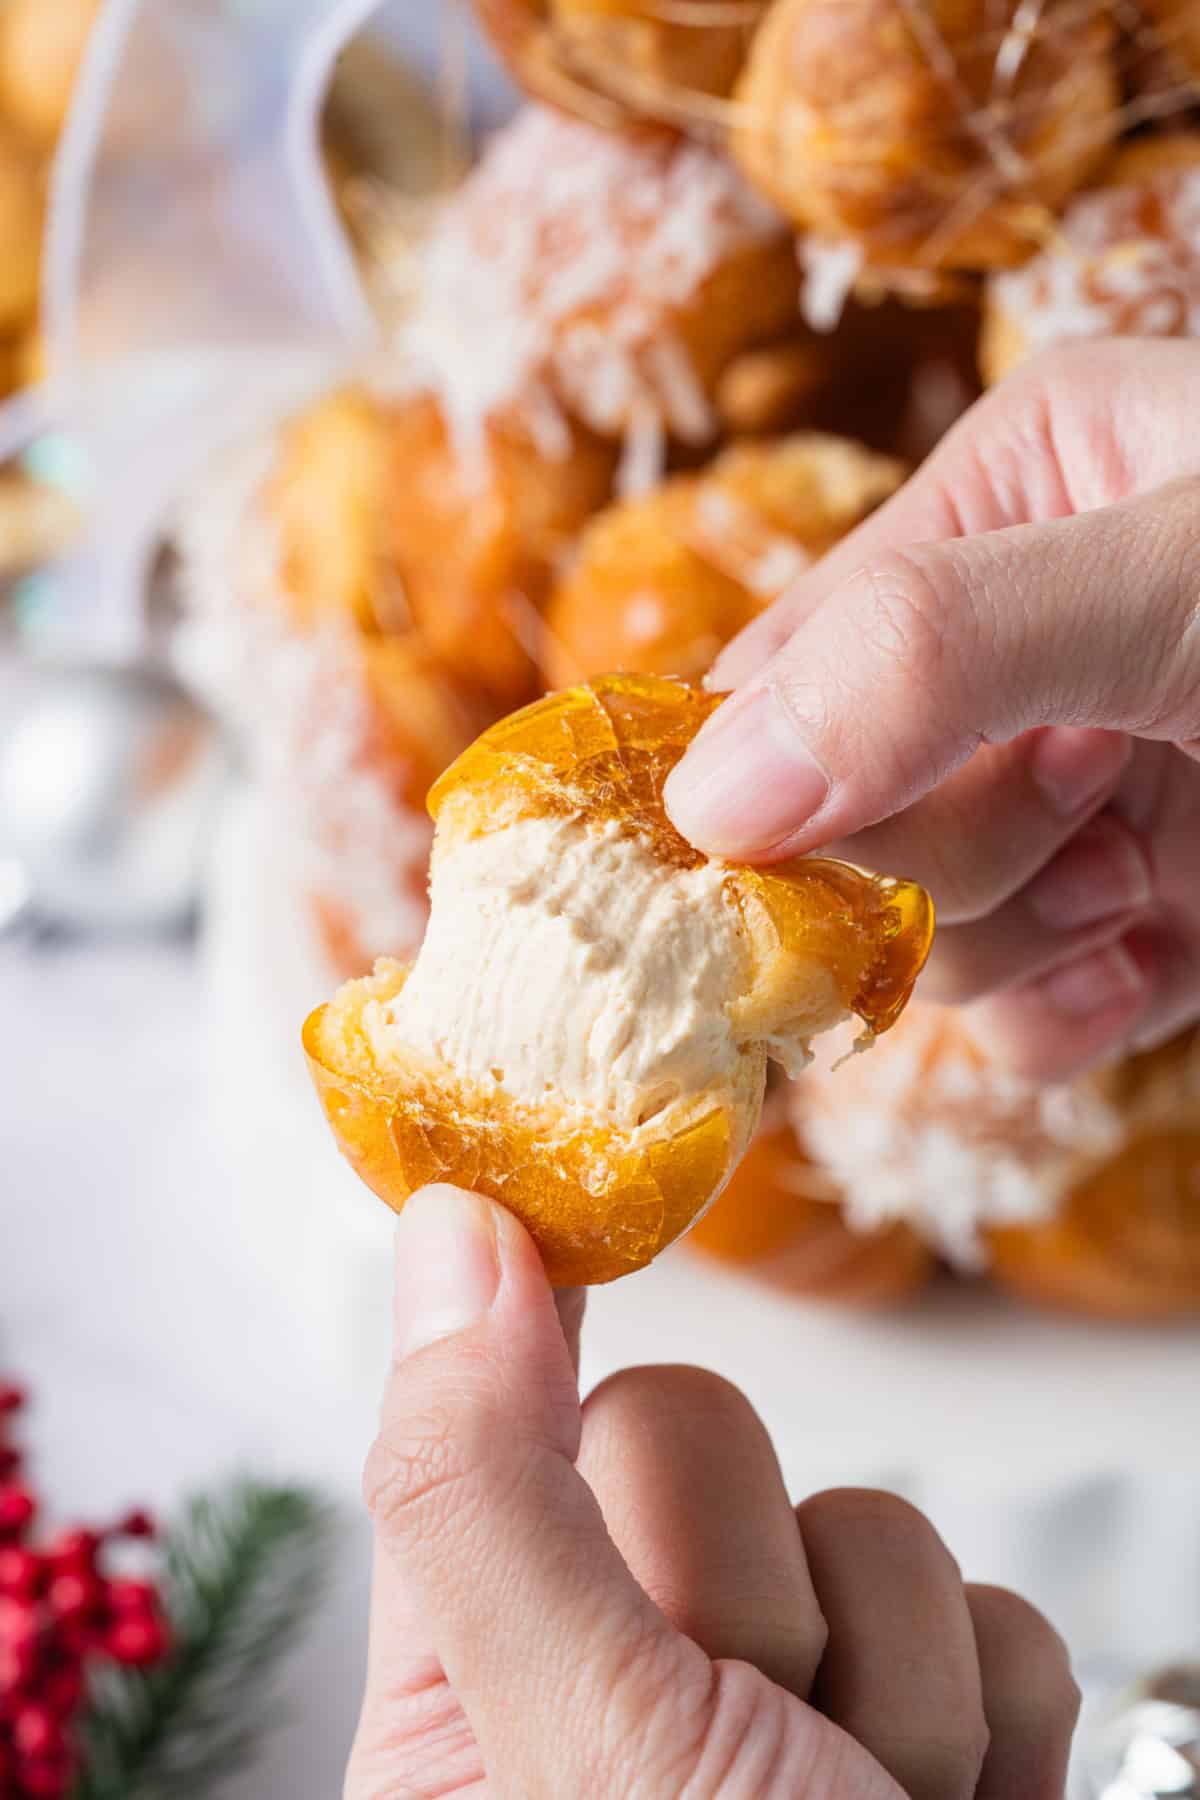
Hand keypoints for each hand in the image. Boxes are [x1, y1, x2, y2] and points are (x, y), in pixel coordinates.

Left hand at [345, 1186, 1077, 1797]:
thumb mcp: (568, 1744)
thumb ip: (484, 1487)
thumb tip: (446, 1232)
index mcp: (476, 1680)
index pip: (483, 1417)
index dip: (524, 1306)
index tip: (567, 1192)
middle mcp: (625, 1680)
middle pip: (692, 1436)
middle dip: (743, 1576)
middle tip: (752, 1731)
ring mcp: (797, 1707)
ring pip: (863, 1518)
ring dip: (891, 1672)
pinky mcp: (942, 1734)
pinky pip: (992, 1609)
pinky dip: (998, 1715)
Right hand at [664, 339, 1199, 1080]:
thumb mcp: (1168, 569)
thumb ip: (931, 652)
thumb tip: (703, 793)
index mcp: (996, 508)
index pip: (780, 663)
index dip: (741, 779)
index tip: (739, 870)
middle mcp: (1011, 662)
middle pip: (832, 816)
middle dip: (932, 850)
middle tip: (1085, 796)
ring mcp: (1071, 803)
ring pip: (909, 931)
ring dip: (1004, 944)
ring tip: (1138, 879)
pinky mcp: (1133, 927)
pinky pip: (1012, 1018)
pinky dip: (1057, 1024)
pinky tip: (1145, 973)